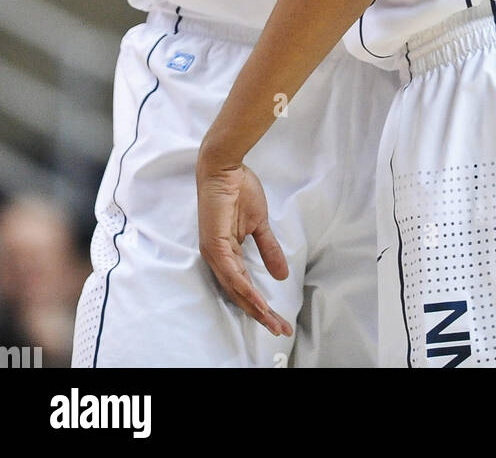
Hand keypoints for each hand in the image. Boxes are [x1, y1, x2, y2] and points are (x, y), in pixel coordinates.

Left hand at [196, 156, 291, 336]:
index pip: (245, 287)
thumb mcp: (259, 224)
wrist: (225, 167)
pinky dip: (246, 289)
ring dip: (255, 307)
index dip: (262, 304)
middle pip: (240, 294)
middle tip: (280, 329)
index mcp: (227, 254)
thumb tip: (281, 274)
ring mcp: (214, 253)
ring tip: (273, 322)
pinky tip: (258, 302)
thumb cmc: (238, 190)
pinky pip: (232, 274)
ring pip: (236, 289)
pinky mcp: (214, 245)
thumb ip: (268, 248)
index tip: (279, 318)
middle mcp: (217, 258)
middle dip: (261, 314)